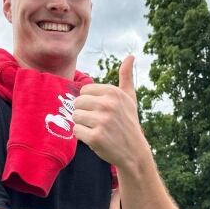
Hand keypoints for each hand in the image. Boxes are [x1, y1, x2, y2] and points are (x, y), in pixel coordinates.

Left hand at [73, 55, 147, 169]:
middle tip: (99, 122)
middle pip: (77, 103)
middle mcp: (108, 104)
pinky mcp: (96, 137)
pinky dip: (83, 137)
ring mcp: (102, 121)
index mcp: (113, 92)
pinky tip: (96, 139)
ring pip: (75, 117)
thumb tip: (130, 56)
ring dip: (83, 125)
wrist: (134, 152)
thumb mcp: (130, 98)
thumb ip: (126, 77)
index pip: (84, 91)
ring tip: (98, 130)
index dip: (90, 102)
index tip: (102, 111)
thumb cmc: (129, 123)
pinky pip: (76, 131)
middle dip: (85, 114)